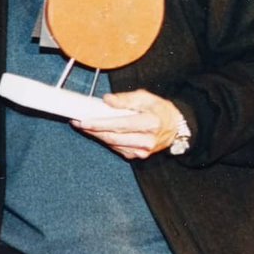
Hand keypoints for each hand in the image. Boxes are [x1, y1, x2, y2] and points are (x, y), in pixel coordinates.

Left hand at [71, 89, 185, 159]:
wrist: (176, 128)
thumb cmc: (160, 110)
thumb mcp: (146, 97)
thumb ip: (125, 99)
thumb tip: (107, 100)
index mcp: (150, 123)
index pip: (120, 124)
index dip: (100, 123)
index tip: (84, 121)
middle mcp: (147, 140)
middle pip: (113, 137)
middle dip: (93, 130)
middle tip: (78, 121)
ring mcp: (142, 151)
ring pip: (113, 144)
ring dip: (96, 135)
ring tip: (83, 125)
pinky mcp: (138, 156)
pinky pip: (117, 148)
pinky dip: (106, 140)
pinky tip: (98, 132)